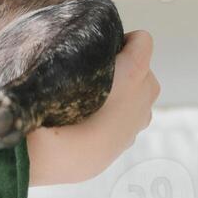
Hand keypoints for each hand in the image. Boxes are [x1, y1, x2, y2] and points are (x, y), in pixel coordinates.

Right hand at [26, 30, 160, 186]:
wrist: (52, 156)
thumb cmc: (56, 102)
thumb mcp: (63, 62)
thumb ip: (83, 50)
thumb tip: (82, 46)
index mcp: (133, 71)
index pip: (143, 41)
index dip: (123, 41)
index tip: (103, 50)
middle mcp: (143, 95)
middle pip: (145, 70)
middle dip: (127, 69)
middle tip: (96, 75)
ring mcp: (139, 121)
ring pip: (140, 97)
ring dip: (126, 94)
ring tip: (95, 99)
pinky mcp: (129, 141)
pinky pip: (130, 119)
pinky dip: (119, 116)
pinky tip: (94, 121)